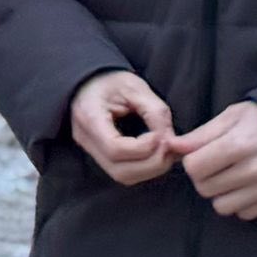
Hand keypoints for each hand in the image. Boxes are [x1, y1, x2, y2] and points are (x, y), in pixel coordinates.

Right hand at [69, 71, 176, 185]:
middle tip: (170, 148)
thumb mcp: (134, 87)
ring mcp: (90, 150)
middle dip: (152, 164)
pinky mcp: (99, 156)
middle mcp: (85, 139)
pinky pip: (123, 172)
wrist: (87, 81)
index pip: (115, 148)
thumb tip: (171, 140)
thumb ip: (155, 111)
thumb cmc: (110, 80)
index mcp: (89, 117)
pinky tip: (156, 153)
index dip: (143, 148)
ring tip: (165, 151)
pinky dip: (144, 168)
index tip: (160, 135)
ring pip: (122, 176)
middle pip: (120, 170)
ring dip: (150, 169)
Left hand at [169, 101, 256, 220]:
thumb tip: (172, 147)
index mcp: (240, 144)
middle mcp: (256, 168)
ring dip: (221, 193)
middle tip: (216, 165)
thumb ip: (201, 135)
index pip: (195, 168)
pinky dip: (241, 202)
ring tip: (231, 176)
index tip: (200, 155)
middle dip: (204, 178)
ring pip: (222, 206)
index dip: (192, 161)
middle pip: (205, 189)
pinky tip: (246, 185)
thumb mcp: (231, 117)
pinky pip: (244, 213)